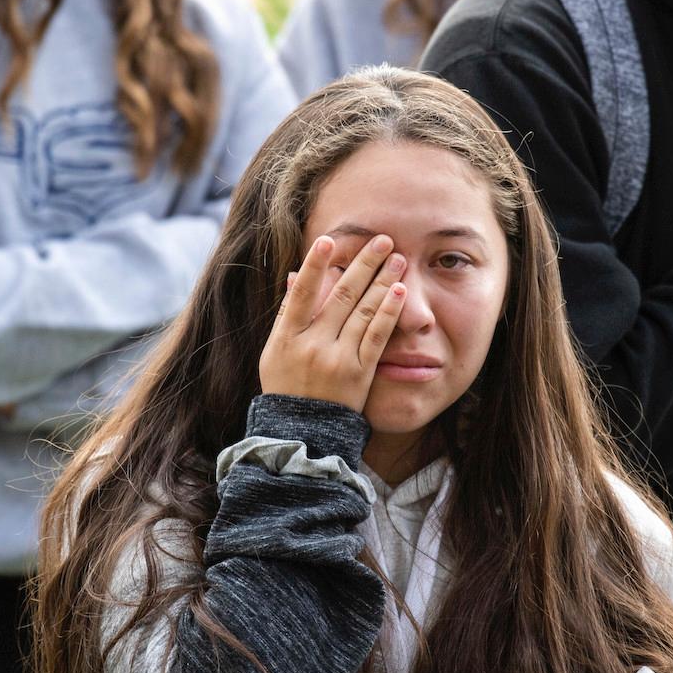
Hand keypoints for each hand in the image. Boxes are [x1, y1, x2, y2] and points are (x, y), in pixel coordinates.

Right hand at [259, 234, 406, 411]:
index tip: (329, 240)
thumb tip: (297, 276)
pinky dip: (388, 311)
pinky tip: (398, 290)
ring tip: (397, 258)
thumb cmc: (286, 388)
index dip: (317, 265)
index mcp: (287, 338)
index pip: (303, 293)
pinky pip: (377, 336)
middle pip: (342, 295)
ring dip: (382, 280)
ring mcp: (338, 359)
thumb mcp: (274, 352)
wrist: (302, 433)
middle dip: (363, 263)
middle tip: (382, 239)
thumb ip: (287, 314)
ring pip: (363, 311)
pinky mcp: (360, 373)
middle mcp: (313, 345)